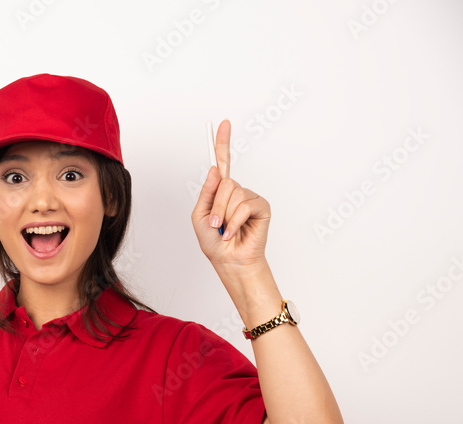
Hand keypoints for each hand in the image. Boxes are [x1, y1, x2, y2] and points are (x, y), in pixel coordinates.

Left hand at [191, 119, 270, 271]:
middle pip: (225, 182)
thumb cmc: (214, 242)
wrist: (228, 261)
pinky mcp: (262, 207)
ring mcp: (250, 198)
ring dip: (224, 216)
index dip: (222, 143)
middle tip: (215, 224)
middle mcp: (236, 191)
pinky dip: (235, 221)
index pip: (223, 163)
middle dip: (216, 206)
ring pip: (233, 194)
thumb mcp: (199, 217)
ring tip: (225, 230)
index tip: (223, 123)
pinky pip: (245, 205)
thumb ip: (206, 193)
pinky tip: (234, 232)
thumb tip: (215, 169)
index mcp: (220, 191)